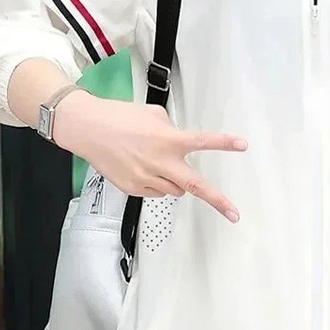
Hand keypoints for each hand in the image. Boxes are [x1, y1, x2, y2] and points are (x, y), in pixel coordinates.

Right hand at [53, 90, 247, 222]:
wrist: (87, 129)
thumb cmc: (118, 117)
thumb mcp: (153, 115)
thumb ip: (172, 131)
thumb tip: (180, 143)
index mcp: (168, 139)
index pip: (202, 142)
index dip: (224, 143)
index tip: (242, 146)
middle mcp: (160, 161)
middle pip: (195, 186)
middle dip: (217, 200)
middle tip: (234, 213)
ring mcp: (146, 178)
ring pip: (175, 190)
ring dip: (176, 181)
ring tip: (159, 164)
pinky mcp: (133, 188)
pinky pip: (156, 192)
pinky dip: (157, 184)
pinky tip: (142, 168)